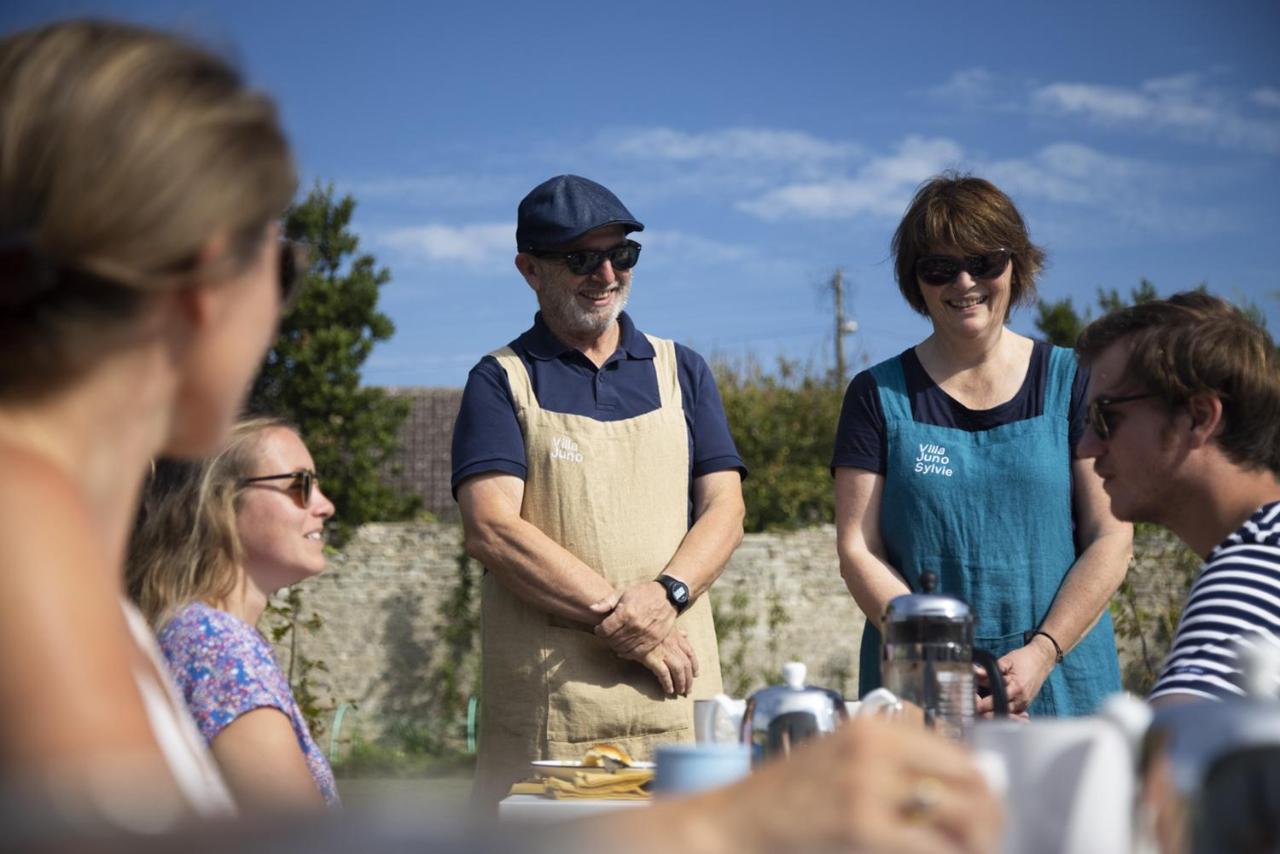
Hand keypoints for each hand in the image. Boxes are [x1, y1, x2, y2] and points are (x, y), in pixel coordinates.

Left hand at [590, 580, 677, 657]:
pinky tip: (625, 649)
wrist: (668, 596)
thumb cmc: (643, 593)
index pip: (605, 630)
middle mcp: (635, 625)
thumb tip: (591, 608)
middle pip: (613, 640)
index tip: (599, 628)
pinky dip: (628, 653)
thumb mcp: (623, 592)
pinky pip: (637, 654)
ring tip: (615, 640)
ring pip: (623, 648)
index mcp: (626, 612)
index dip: (599, 630)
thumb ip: (606, 602)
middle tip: (607, 635)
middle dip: (607, 639)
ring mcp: (646, 635)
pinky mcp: (654, 641)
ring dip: (616, 646)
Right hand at [627, 630, 698, 695]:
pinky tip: (668, 690)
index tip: (696, 674)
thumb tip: (685, 634)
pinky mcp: (652, 657)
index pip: (690, 652)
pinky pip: (664, 673)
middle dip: (689, 678)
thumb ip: (675, 630)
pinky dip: (668, 683)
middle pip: (686, 664)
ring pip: (678, 670)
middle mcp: (672, 643)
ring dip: (681, 682)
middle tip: (688, 690)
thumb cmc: (646, 624)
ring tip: (680, 692)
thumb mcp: (663, 623)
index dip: (694, 665)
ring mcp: (663, 650)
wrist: (632, 623)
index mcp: (675, 635)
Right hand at [727, 716, 1003, 853]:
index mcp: (872, 728)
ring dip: (978, 842)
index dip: (982, 789)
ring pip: (961, 816)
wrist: (734, 823)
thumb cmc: (786, 801)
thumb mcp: (839, 762)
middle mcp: (876, 748)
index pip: (957, 754)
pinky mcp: (862, 827)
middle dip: (988, 819)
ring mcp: (869, 787)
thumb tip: (968, 784)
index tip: (985, 814)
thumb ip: (892, 767)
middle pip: (968, 782)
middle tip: (985, 844)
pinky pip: (931, 847)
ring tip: (971, 853)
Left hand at [977, 641, 1055, 715]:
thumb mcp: (1007, 660)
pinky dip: (1001, 714)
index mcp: (1017, 687)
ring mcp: (1023, 704)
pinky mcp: (1023, 706)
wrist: (1041, 661)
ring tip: (978, 712)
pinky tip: (989, 713)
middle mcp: (1021, 699)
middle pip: (1000, 712)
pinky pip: (1011, 715)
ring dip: (991, 715)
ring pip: (1005, 716)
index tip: (970, 702)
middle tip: (972, 709)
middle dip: (985, 712)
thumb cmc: (1024, 659)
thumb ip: (991, 668)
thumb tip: (976, 672)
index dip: (982, 703)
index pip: (996, 699)